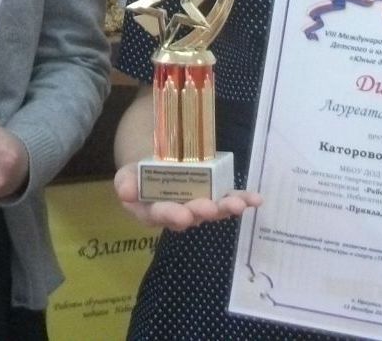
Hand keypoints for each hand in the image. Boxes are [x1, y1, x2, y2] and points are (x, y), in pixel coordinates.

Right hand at [113, 164, 259, 231]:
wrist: (155, 165)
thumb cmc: (138, 176)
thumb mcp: (127, 176)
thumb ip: (126, 183)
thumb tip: (125, 192)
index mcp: (155, 212)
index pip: (162, 215)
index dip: (173, 215)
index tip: (183, 214)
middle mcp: (180, 214)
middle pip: (192, 215)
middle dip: (202, 212)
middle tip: (210, 208)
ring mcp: (199, 205)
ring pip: (214, 210)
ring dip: (226, 208)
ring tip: (239, 205)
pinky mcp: (214, 196)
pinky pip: (228, 197)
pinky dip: (243, 199)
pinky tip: (256, 199)